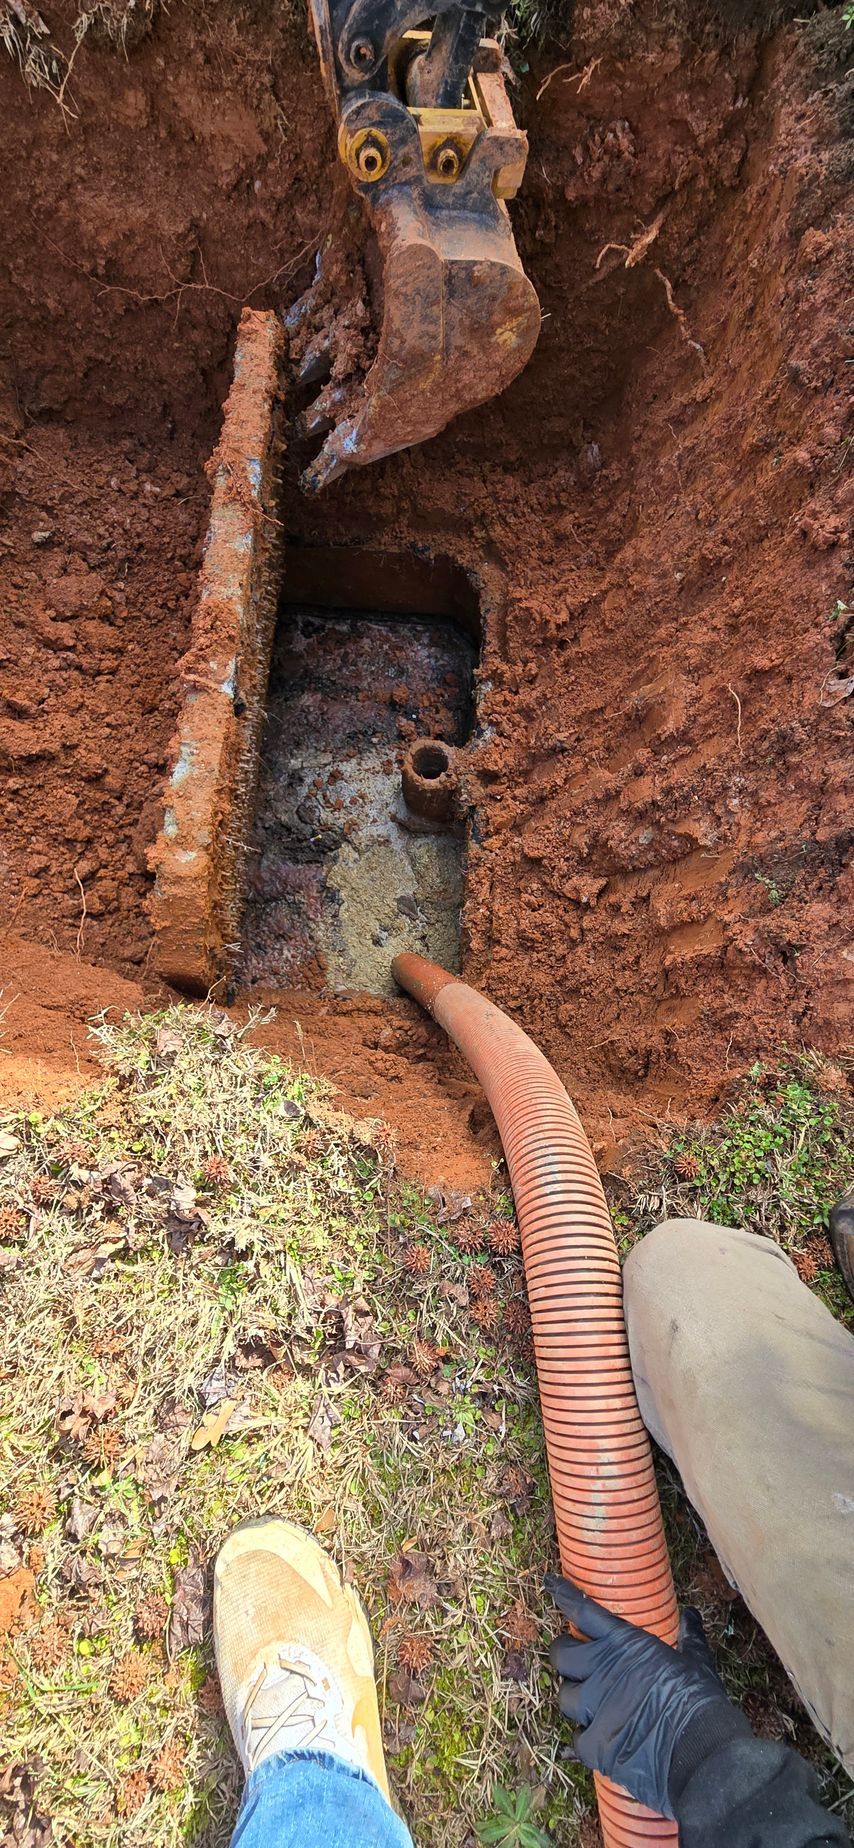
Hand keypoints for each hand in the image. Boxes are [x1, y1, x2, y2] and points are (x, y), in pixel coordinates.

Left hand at [546, 1576, 740, 1816]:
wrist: (700, 1752)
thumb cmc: (700, 1702)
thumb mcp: (697, 1663)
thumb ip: (689, 1638)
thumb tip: (691, 1615)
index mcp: (625, 1644)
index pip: (584, 1611)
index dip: (563, 1595)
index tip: (550, 1584)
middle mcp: (602, 1670)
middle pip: (561, 1654)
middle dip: (564, 1656)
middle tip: (574, 1662)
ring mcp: (595, 1707)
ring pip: (564, 1697)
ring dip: (575, 1699)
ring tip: (590, 1705)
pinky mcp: (595, 1744)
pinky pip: (574, 1738)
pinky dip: (583, 1739)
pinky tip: (596, 1740)